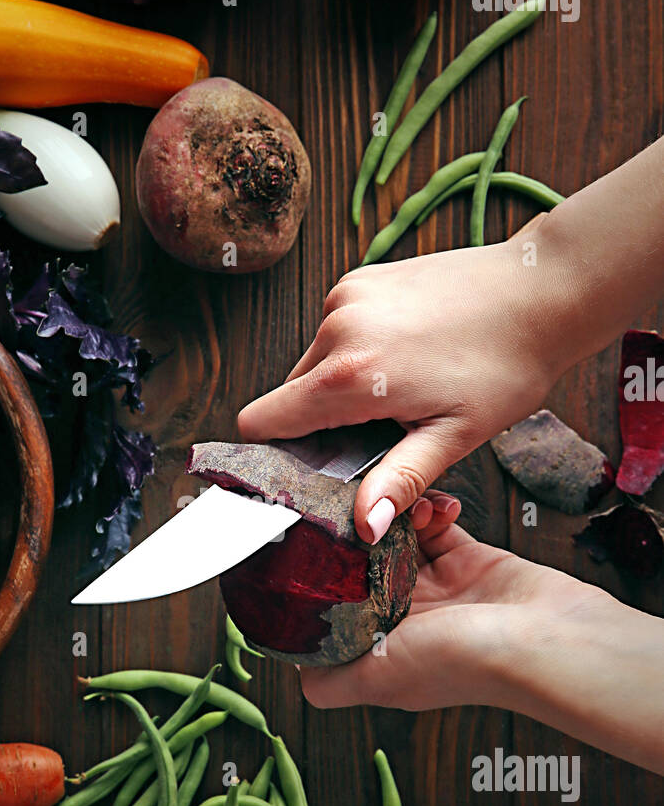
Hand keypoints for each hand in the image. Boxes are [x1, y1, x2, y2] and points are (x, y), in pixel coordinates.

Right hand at [238, 232, 568, 543]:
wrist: (543, 290)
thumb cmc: (508, 363)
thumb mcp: (455, 435)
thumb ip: (401, 480)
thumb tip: (366, 525)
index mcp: (352, 375)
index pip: (263, 421)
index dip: (273, 453)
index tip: (304, 468)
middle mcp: (338, 329)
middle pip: (290, 395)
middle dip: (321, 422)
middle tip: (379, 434)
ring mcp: (347, 297)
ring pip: (314, 363)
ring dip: (342, 385)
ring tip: (402, 391)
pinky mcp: (360, 280)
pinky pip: (337, 331)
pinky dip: (357, 352)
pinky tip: (405, 357)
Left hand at [300, 508, 600, 712]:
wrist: (549, 640)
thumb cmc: (468, 664)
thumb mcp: (381, 677)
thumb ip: (333, 683)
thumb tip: (297, 682)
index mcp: (384, 653)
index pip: (338, 612)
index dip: (322, 583)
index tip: (309, 548)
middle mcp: (409, 622)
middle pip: (363, 570)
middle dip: (354, 540)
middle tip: (346, 509)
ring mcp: (440, 591)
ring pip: (398, 542)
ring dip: (392, 519)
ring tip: (395, 505)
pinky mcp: (469, 561)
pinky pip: (437, 527)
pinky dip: (430, 510)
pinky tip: (429, 504)